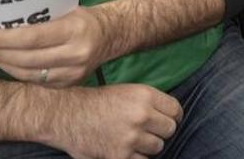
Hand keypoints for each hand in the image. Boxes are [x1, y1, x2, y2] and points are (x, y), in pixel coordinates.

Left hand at [0, 5, 109, 86]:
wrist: (111, 36)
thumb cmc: (84, 18)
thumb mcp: (66, 10)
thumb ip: (41, 18)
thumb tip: (4, 20)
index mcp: (74, 30)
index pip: (32, 38)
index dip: (5, 39)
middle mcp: (75, 54)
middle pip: (27, 59)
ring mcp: (73, 73)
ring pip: (29, 74)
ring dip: (5, 64)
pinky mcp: (70, 84)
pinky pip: (37, 82)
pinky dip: (19, 73)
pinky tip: (7, 64)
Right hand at [47, 84, 181, 158]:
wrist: (67, 114)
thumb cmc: (96, 102)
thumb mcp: (127, 91)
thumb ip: (149, 102)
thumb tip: (169, 115)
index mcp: (144, 95)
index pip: (176, 110)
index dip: (172, 116)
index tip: (166, 120)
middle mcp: (141, 115)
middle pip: (169, 130)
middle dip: (160, 131)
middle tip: (146, 131)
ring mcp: (131, 137)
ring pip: (157, 147)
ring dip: (147, 146)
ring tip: (131, 139)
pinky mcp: (120, 155)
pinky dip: (134, 157)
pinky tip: (123, 149)